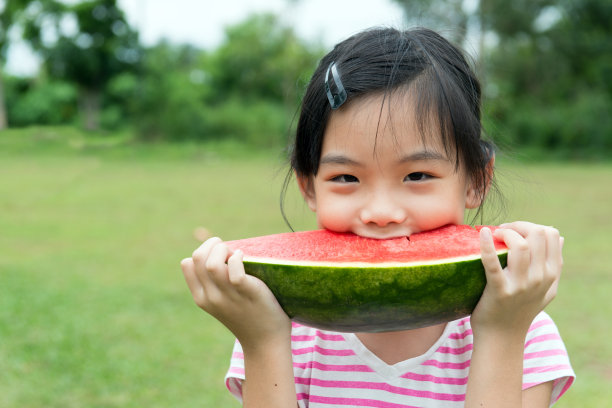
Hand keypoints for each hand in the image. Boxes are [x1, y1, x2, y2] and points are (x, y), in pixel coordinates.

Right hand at [181, 237, 290, 349]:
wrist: (264, 342)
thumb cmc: (247, 316)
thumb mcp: (222, 301)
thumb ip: (215, 284)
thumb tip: (219, 252)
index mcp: (201, 297)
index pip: (187, 264)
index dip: (204, 251)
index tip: (220, 255)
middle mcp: (210, 297)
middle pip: (197, 258)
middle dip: (212, 244)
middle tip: (229, 251)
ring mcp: (227, 296)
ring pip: (211, 263)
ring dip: (223, 249)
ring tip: (235, 254)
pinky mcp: (246, 292)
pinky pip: (234, 270)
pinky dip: (237, 257)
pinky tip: (244, 257)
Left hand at [472, 221, 562, 335]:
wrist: (502, 337)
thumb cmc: (520, 309)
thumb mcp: (546, 289)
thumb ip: (554, 265)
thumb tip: (560, 238)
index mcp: (551, 274)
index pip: (551, 234)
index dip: (531, 226)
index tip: (514, 231)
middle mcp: (540, 279)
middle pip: (538, 234)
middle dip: (518, 225)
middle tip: (502, 230)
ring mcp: (521, 285)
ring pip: (521, 245)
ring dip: (505, 232)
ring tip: (493, 234)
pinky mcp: (499, 291)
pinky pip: (492, 263)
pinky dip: (486, 245)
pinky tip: (482, 233)